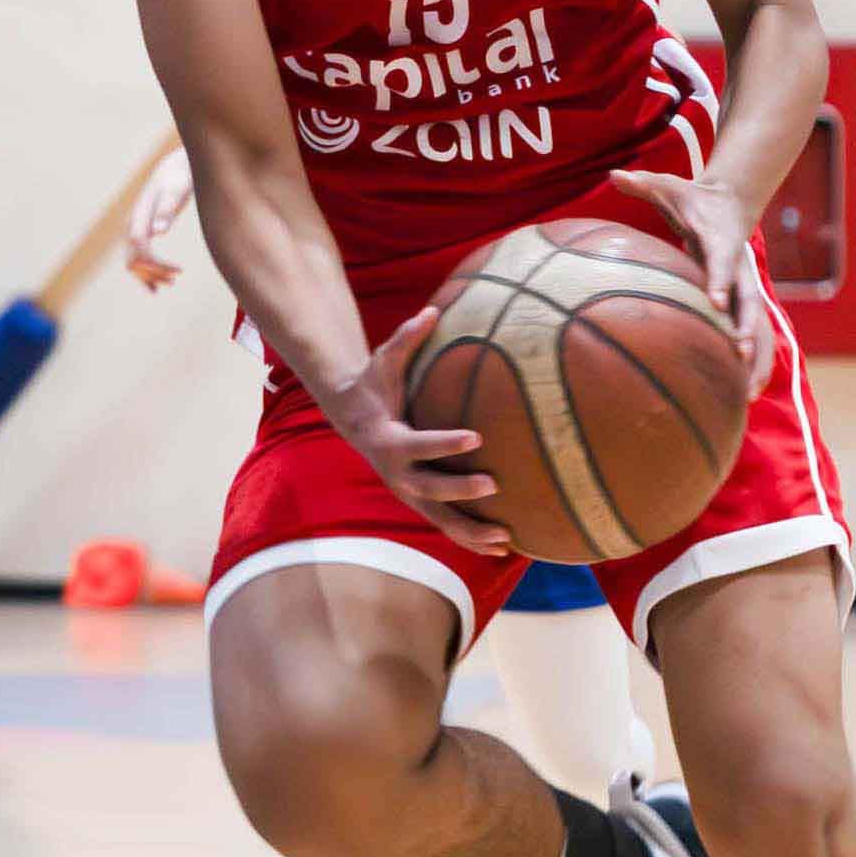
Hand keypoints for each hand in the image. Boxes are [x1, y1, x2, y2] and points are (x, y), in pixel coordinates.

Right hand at [122, 147, 194, 291]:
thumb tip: (159, 230)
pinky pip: (136, 259)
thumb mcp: (178, 191)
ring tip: (171, 282)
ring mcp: (133, 229)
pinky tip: (156, 287)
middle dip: (154, 272)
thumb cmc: (178, 180)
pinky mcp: (140, 233)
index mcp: (139, 216)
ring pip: (132, 263)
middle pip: (134, 259)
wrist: (172, 171)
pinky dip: (145, 274)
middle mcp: (132, 225)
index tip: (179, 271)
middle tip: (177, 277)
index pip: (140, 248)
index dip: (156, 264)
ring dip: (149, 276)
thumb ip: (168, 209)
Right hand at [323, 306, 512, 556]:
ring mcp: (406, 491)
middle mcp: (396, 472)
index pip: (418, 444)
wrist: (351, 417)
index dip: (445, 442)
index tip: (477, 437)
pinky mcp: (417, 501)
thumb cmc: (375, 384)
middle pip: (429, 488)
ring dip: (470, 529)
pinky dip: (471, 538)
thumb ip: (408, 338)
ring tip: (504, 536)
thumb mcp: (385, 359)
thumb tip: (433, 309)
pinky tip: (502, 547)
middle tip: (494, 485)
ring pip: (439, 518)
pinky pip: (445, 524)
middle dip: (460, 490)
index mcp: (388, 439)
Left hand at [612, 168, 777, 398]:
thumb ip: (643, 183)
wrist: (730, 202)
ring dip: (757, 358)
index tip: (715, 301)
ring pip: (758, 326)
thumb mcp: (668, 186)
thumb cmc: (692, 199)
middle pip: (749, 301)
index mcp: (722, 241)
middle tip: (739, 354)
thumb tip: (614, 172)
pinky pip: (752, 335)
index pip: (722, 261)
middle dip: (747, 328)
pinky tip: (747, 394)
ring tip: (750, 393)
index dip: (720, 280)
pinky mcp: (743, 301)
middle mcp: (739, 268)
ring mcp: (746, 286)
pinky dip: (754, 363)